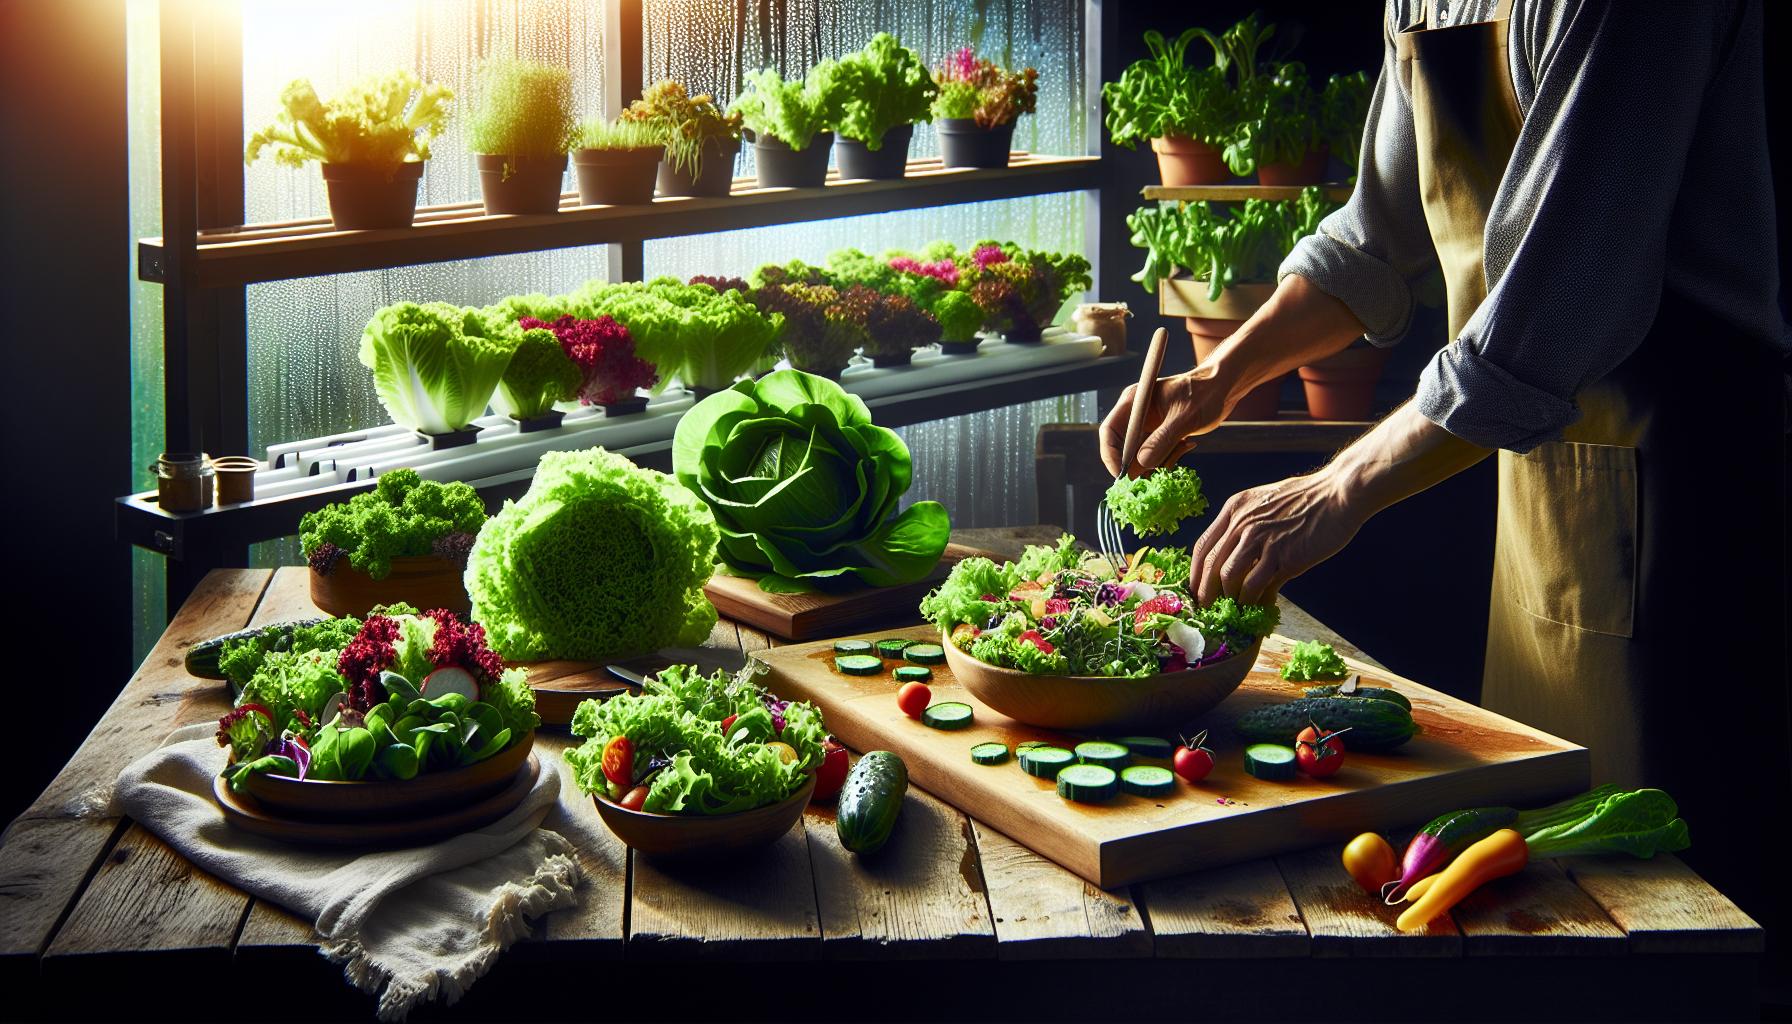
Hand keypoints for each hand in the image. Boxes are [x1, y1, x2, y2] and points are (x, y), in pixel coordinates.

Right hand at [1099, 363, 1233, 477]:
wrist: (1222, 389)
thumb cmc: (1205, 393)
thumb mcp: (1185, 417)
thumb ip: (1163, 439)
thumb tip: (1143, 463)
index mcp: (1134, 403)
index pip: (1109, 432)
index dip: (1111, 455)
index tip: (1122, 475)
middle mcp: (1136, 415)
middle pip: (1122, 448)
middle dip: (1137, 464)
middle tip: (1155, 473)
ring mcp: (1147, 426)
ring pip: (1139, 456)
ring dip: (1158, 461)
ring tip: (1181, 447)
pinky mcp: (1158, 436)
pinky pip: (1155, 456)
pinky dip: (1168, 458)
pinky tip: (1186, 445)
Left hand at [1189, 468, 1367, 605]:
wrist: (1339, 494)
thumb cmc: (1306, 498)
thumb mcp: (1264, 502)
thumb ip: (1246, 525)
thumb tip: (1235, 555)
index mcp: (1235, 509)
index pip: (1202, 546)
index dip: (1194, 573)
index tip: (1195, 591)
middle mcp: (1243, 524)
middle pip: (1210, 565)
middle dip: (1204, 593)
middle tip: (1207, 610)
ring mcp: (1263, 540)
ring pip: (1229, 577)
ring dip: (1228, 599)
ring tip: (1232, 611)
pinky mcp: (1284, 557)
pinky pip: (1257, 585)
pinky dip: (1254, 601)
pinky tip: (1258, 607)